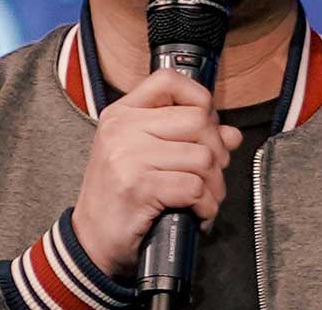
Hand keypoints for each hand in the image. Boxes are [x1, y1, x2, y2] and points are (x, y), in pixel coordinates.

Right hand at [72, 68, 242, 276]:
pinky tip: (196, 211)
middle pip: (197, 120)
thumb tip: (231, 134)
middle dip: (217, 150)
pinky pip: (194, 187)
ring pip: (202, 156)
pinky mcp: (138, 187)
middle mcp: (123, 128)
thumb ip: (187, 136)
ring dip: (214, 184)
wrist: (91, 240)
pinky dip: (206, 205)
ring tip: (204, 196)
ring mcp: (129, 156)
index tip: (206, 123)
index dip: (198, 97)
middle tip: (211, 170)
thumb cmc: (121, 195)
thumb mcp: (146, 154)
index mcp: (123, 113)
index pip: (168, 81)